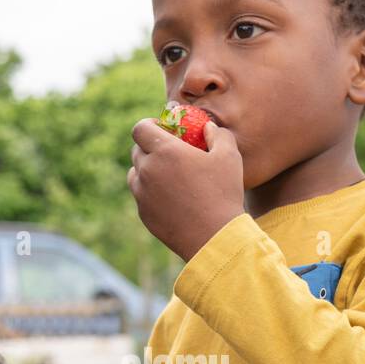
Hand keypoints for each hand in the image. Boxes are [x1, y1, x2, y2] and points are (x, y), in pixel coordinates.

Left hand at [128, 117, 243, 259]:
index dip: (149, 125)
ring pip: (135, 173)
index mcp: (165, 151)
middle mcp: (147, 170)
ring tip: (167, 175)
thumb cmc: (222, 194)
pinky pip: (141, 195)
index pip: (140, 128)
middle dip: (150, 146)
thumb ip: (217, 134)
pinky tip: (170, 196)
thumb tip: (207, 127)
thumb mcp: (229, 157)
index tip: (162, 129)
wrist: (214, 238)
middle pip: (137, 150)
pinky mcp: (144, 214)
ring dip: (147, 169)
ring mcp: (142, 194)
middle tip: (169, 152)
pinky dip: (150, 191)